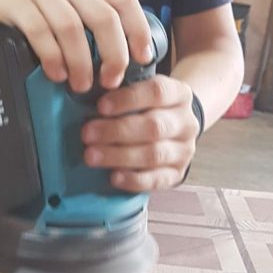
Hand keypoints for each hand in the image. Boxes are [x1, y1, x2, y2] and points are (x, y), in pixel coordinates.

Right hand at [0, 0, 152, 93]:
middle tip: (111, 81)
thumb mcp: (61, 1)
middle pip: (104, 17)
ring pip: (72, 27)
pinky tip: (55, 75)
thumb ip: (86, 20)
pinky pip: (40, 32)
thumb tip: (116, 62)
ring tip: (81, 85)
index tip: (143, 59)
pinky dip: (52, 57)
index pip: (124, 0)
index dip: (138, 30)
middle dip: (113, 54)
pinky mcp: (15, 1)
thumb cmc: (26, 1)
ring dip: (81, 62)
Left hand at [81, 76, 197, 191]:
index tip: (100, 106)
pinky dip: (134, 180)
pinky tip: (113, 176)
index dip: (128, 99)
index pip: (158, 92)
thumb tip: (86, 99)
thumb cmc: (149, 108)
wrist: (175, 129)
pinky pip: (157, 180)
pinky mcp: (178, 174)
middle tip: (87, 134)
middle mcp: (186, 123)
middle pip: (154, 126)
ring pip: (154, 155)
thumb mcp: (142, 93)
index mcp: (179, 94)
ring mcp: (184, 151)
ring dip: (119, 156)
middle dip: (117, 131)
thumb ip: (122, 94)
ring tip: (91, 156)